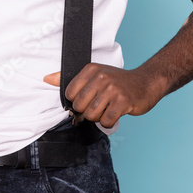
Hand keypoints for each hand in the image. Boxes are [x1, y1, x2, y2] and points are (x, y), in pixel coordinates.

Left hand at [43, 63, 165, 128]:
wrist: (146, 82)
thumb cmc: (117, 81)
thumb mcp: (93, 74)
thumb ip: (68, 78)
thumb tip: (46, 79)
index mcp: (91, 69)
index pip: (70, 93)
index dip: (78, 101)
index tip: (89, 98)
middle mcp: (101, 77)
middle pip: (80, 106)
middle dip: (88, 111)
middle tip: (100, 105)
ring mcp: (113, 89)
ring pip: (92, 115)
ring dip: (100, 117)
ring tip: (108, 108)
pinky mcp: (123, 102)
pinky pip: (106, 121)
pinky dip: (110, 122)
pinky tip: (116, 113)